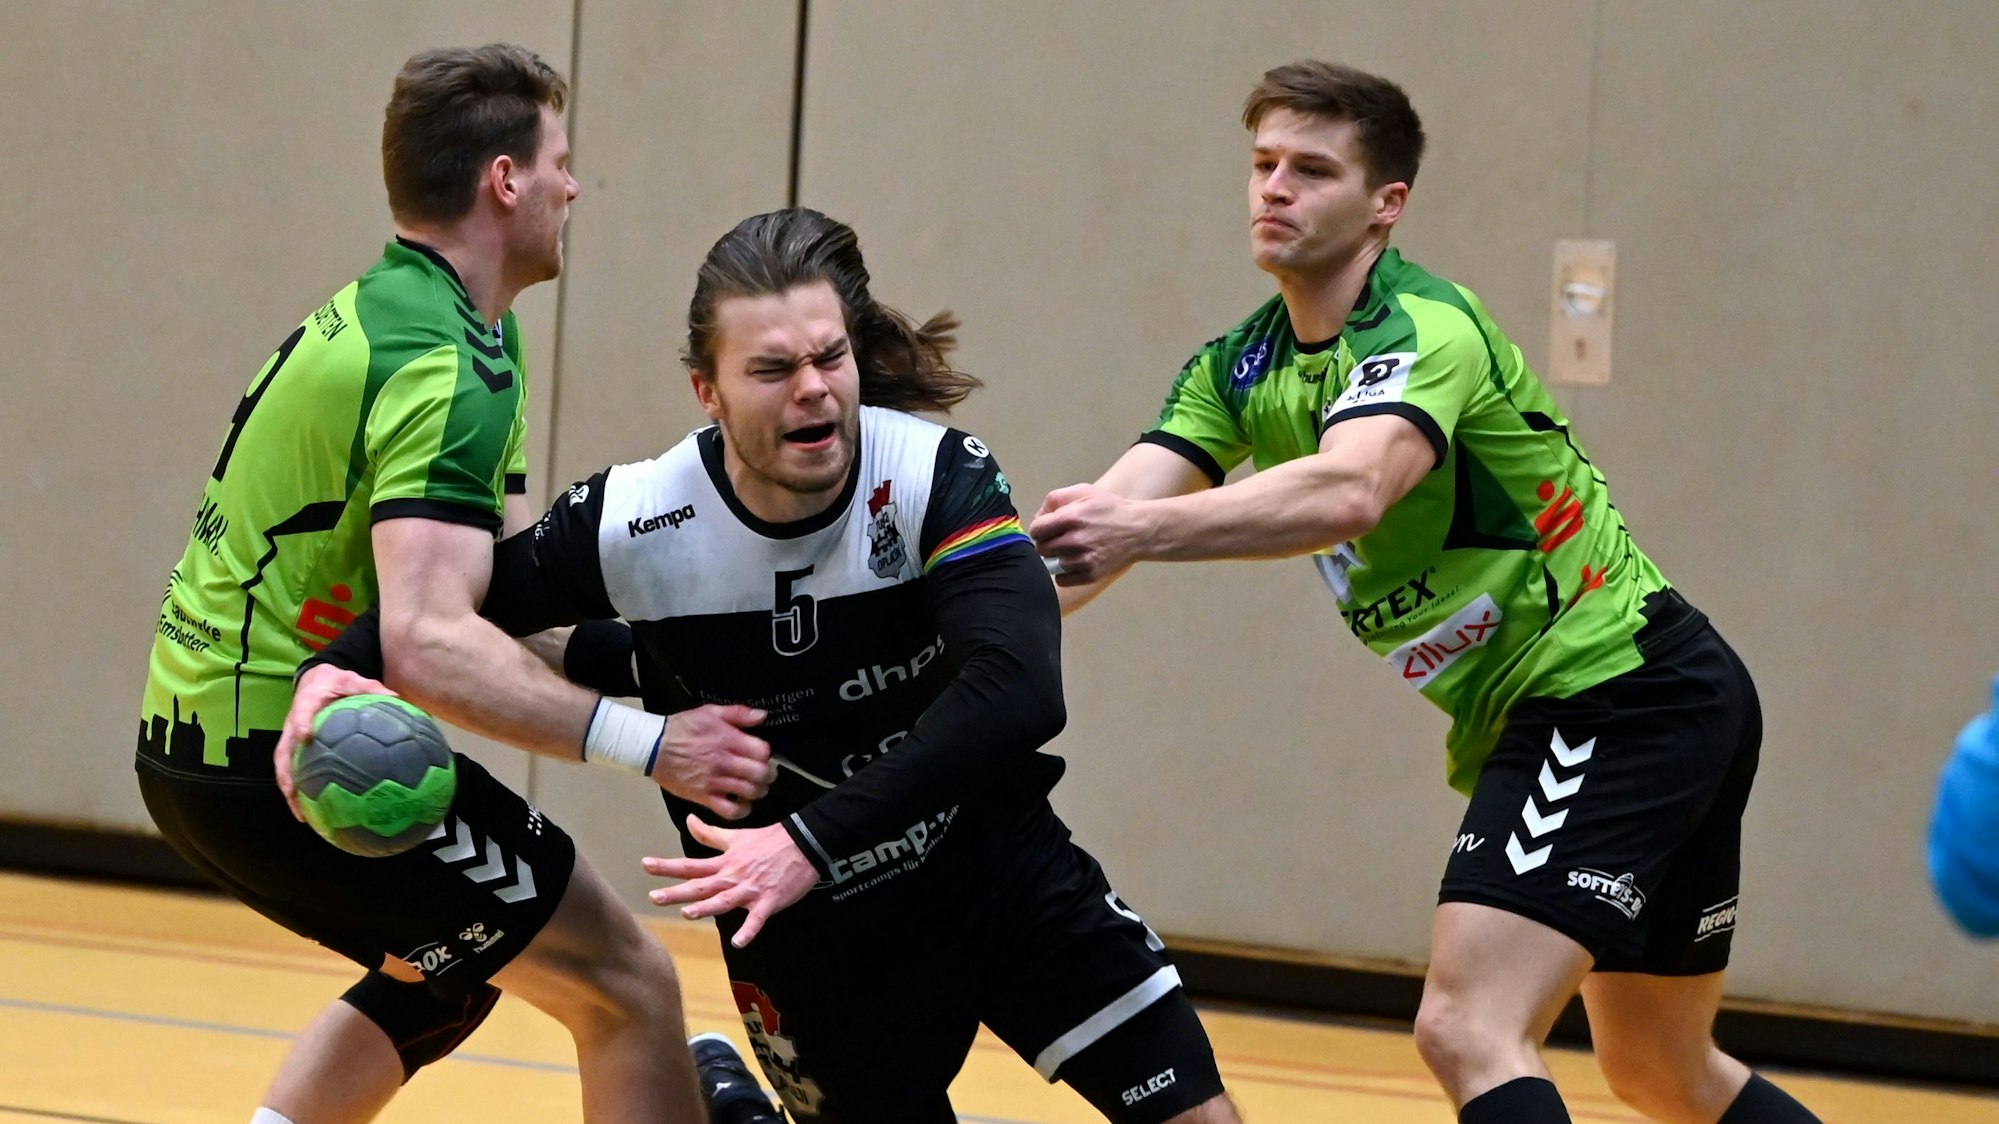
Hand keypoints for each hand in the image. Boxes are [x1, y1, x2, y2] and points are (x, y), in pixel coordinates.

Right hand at [276, 665, 396, 820]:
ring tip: (301, 815)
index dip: (302, 724)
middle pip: (283, 752)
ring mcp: (291, 739)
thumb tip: (395, 696)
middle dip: (286, 774)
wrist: (316, 681)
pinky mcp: (295, 749)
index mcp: (306, 703)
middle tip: (294, 794)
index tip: (307, 736)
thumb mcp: (352, 679)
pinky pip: (296, 771)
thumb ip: (371, 688)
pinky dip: (302, 792)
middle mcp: (292, 724)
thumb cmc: (335, 682)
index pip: (301, 713)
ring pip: (285, 768)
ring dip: (291, 791)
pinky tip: (314, 812)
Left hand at [643, 815, 817, 947]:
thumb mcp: (737, 836)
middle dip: (677, 892)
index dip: (668, 866)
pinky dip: (749, 930)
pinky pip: (757, 918)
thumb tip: (688, 820)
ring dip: (707, 907)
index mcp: (725, 862)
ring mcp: (751, 889)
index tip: (645, 865)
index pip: (691, 865)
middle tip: (654, 897)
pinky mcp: (769, 900)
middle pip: (701, 886)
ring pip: (725, 900)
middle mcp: (733, 876)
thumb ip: (710, 834)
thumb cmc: (770, 839)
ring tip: (687, 913)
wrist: (804, 841)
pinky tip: (738, 942)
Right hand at [654, 705, 775, 820]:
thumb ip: (738, 714)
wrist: (652, 747)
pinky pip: (730, 810)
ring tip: (753, 787)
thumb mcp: (710, 712)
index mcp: (728, 740)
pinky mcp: (704, 797)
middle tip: (763, 773)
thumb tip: (762, 716)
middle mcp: (724, 762)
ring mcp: (715, 781)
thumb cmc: (681, 728)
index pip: (763, 752)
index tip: (761, 755)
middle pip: (761, 774)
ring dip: (757, 791)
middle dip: (767, 774)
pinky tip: (740, 802)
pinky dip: (741, 809)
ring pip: (750, 792)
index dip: (766, 754)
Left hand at [1029, 482, 1151, 584]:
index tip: (1048, 528)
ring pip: (1051, 564)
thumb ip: (1055, 499)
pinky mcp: (1091, 575)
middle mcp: (1075, 540)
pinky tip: (1076, 561)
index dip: (1040, 529)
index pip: (1036, 530)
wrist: (1139, 530)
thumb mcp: (1083, 491)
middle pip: (1042, 548)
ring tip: (1072, 549)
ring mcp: (1083, 560)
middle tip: (1060, 539)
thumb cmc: (1109, 508)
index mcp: (1071, 517)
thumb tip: (1038, 517)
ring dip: (1057, 557)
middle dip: (1047, 543)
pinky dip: (1065, 572)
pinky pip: (1062, 579)